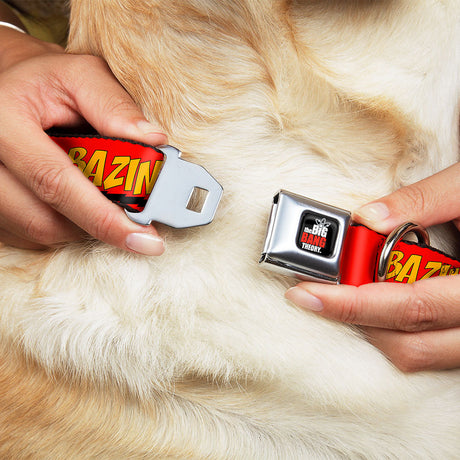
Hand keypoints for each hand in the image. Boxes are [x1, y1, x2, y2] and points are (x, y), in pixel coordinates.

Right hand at [0, 26, 166, 253]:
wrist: (9, 86)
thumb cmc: (46, 81)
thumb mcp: (81, 76)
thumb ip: (115, 106)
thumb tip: (153, 142)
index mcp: (4, 122)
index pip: (55, 183)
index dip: (103, 217)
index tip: (145, 240)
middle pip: (45, 220)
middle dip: (97, 224)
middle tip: (132, 218)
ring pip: (39, 232)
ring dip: (81, 224)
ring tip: (99, 195)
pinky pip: (30, 235)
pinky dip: (63, 224)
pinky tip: (75, 200)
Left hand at [286, 162, 459, 371]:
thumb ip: (423, 200)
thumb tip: (368, 217)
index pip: (409, 306)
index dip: (352, 303)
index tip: (307, 293)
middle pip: (408, 343)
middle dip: (354, 318)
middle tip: (316, 292)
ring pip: (420, 354)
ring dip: (374, 327)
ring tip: (345, 294)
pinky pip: (432, 350)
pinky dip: (398, 330)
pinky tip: (380, 301)